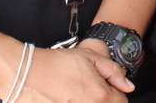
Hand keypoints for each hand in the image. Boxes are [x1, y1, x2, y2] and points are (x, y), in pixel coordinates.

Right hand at [13, 45, 131, 102]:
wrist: (26, 75)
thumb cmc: (56, 65)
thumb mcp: (89, 57)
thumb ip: (113, 72)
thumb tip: (128, 85)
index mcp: (101, 95)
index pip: (122, 100)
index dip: (115, 91)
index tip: (105, 86)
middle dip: (103, 98)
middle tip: (87, 89)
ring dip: (88, 102)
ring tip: (74, 93)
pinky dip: (73, 102)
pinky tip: (66, 97)